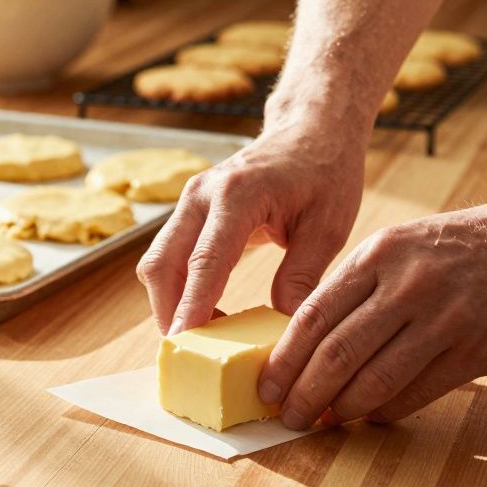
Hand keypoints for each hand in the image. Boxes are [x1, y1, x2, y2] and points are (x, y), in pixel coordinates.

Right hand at [138, 125, 365, 334]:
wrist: (312, 130)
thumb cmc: (325, 172)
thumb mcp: (328, 227)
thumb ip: (302, 277)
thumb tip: (284, 329)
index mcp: (238, 195)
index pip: (204, 261)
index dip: (192, 307)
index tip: (184, 344)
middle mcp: (202, 195)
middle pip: (162, 265)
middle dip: (169, 313)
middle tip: (194, 356)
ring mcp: (190, 201)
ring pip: (158, 263)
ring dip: (171, 303)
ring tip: (205, 339)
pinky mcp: (190, 211)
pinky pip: (170, 256)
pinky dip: (179, 288)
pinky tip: (207, 314)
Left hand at [258, 191, 486, 427]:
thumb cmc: (472, 243)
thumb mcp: (406, 243)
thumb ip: (363, 284)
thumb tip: (317, 341)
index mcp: (380, 253)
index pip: (313, 315)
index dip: (284, 358)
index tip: (267, 385)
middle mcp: (406, 284)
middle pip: (335, 353)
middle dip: (304, 394)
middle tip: (287, 416)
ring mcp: (444, 317)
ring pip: (373, 379)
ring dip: (342, 410)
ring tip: (326, 422)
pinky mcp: (477, 348)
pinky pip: (418, 391)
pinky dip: (388, 410)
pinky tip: (373, 417)